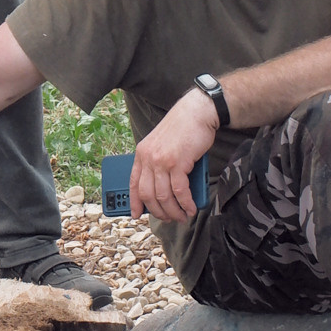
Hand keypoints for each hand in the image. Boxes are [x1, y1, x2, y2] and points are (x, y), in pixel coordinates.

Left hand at [129, 90, 218, 219]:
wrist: (196, 113)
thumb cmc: (183, 129)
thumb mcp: (161, 144)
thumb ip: (157, 163)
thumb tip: (162, 188)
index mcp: (141, 153)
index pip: (133, 183)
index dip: (134, 202)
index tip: (136, 214)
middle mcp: (148, 158)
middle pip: (148, 194)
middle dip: (158, 211)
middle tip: (169, 218)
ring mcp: (161, 161)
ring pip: (163, 196)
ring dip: (174, 211)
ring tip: (182, 216)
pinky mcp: (177, 163)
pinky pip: (180, 192)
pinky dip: (186, 203)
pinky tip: (191, 208)